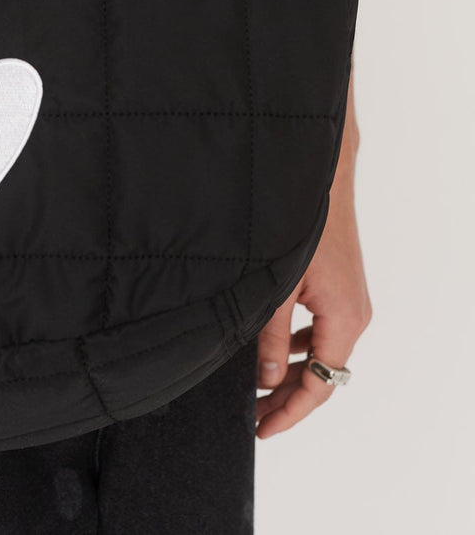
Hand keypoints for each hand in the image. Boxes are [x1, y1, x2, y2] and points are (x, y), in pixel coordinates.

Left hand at [254, 164, 372, 437]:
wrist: (319, 177)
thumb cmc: (301, 223)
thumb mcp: (277, 285)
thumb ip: (269, 336)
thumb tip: (265, 379)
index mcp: (344, 320)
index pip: (320, 386)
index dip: (289, 412)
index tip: (262, 429)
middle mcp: (353, 315)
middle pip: (321, 373)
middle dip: (286, 396)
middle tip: (251, 414)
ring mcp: (348, 300)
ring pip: (318, 350)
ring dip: (290, 371)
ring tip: (254, 387)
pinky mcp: (338, 286)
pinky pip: (318, 328)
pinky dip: (295, 343)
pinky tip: (269, 346)